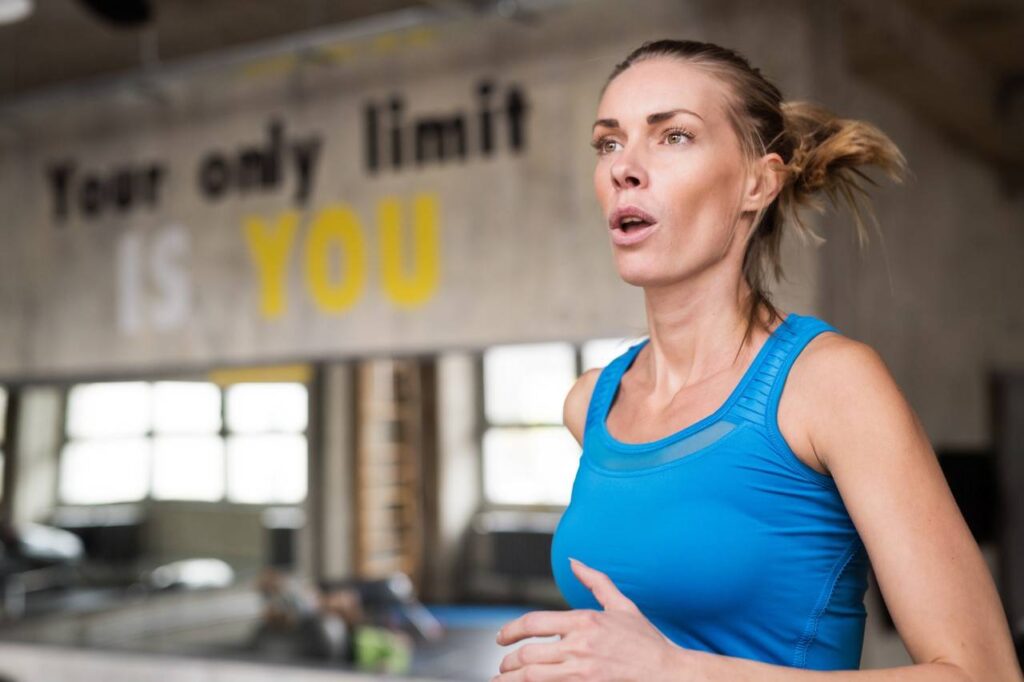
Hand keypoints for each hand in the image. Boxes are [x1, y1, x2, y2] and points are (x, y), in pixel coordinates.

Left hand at [492, 558, 689, 680]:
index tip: (501, 638)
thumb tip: (574, 561)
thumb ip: (596, 581)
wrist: (669, 673)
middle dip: (508, 662)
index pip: (534, 623)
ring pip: (532, 677)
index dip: (510, 630)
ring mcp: (582, 672)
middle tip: (503, 666)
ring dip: (511, 680)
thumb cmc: (646, 641)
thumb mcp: (622, 606)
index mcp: (584, 621)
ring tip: (502, 681)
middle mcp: (579, 646)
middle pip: (527, 654)